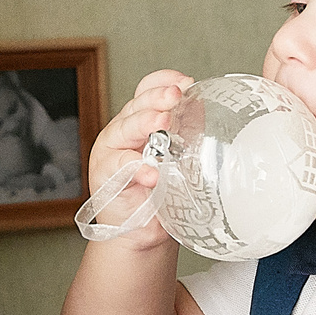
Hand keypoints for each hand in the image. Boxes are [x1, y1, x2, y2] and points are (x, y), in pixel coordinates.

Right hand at [85, 71, 192, 249]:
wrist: (139, 232)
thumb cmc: (159, 194)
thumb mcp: (177, 160)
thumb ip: (187, 135)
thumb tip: (210, 113)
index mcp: (140, 121)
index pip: (147, 90)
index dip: (163, 82)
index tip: (185, 82)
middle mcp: (124, 131)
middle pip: (137, 105)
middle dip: (157, 98)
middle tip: (175, 96)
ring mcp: (112, 151)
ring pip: (125, 129)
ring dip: (144, 123)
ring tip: (163, 122)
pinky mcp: (105, 176)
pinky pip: (120, 168)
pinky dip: (137, 168)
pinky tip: (151, 173)